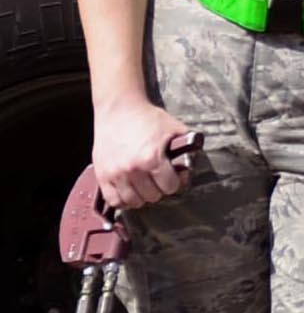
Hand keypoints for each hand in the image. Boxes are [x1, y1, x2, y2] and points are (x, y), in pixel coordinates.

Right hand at [92, 97, 193, 213]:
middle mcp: (132, 169)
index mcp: (152, 158)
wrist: (119, 110)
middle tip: (159, 181)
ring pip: (133, 202)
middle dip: (159, 189)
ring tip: (145, 187)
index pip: (170, 186)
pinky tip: (130, 192)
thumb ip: (186, 146)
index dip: (175, 182)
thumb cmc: (148, 118)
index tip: (174, 177)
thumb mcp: (174, 128)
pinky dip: (123, 201)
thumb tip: (192, 163)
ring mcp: (115, 174)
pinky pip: (113, 200)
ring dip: (142, 197)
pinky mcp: (102, 175)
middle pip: (152, 196)